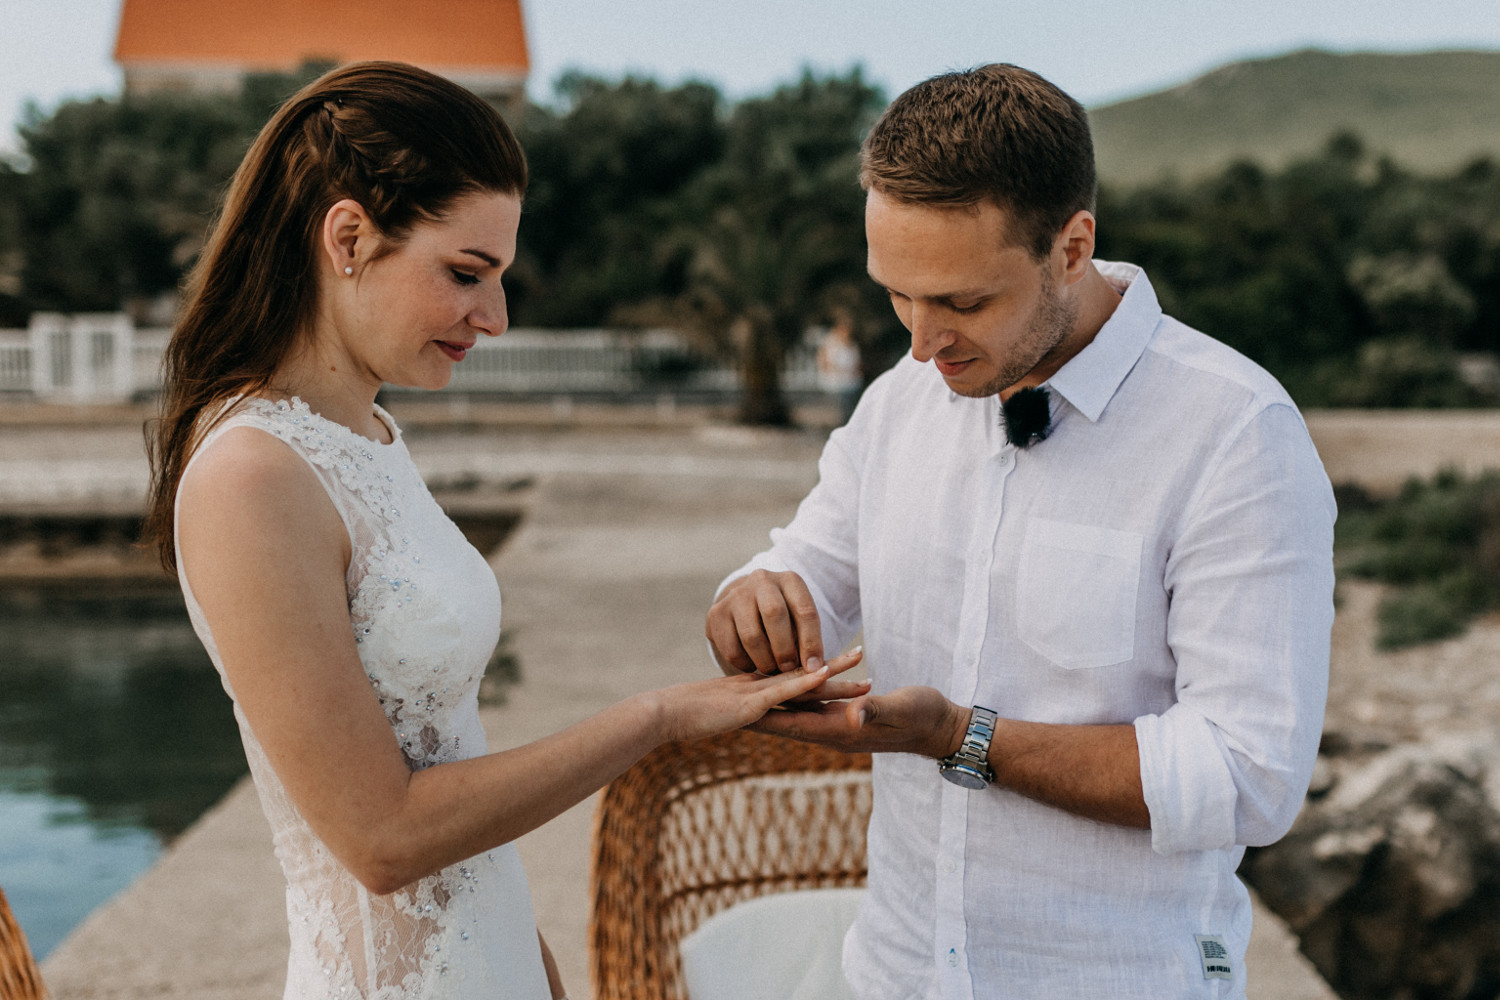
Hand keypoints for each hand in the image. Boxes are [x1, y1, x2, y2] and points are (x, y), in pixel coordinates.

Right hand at [650, 648, 864, 743]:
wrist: (665, 713)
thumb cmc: (686, 715)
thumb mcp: (719, 712)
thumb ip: (735, 708)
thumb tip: (745, 711)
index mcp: (757, 688)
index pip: (794, 677)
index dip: (818, 668)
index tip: (842, 662)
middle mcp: (762, 686)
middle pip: (805, 674)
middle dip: (836, 666)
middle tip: (863, 653)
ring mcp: (758, 693)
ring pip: (803, 682)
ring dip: (834, 676)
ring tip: (864, 674)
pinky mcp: (751, 704)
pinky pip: (783, 691)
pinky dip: (805, 682)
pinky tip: (824, 674)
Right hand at [706, 569, 823, 675]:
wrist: (748, 605)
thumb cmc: (785, 621)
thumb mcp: (801, 624)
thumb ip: (809, 646)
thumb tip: (815, 677)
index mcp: (790, 581)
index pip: (804, 610)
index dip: (811, 643)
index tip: (814, 669)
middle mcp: (762, 580)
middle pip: (774, 614)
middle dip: (784, 649)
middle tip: (788, 669)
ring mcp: (736, 595)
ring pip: (751, 635)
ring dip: (764, 661)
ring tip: (772, 669)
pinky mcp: (716, 613)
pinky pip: (731, 648)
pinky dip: (744, 664)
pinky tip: (753, 664)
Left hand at [750, 684, 968, 759]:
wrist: (942, 727)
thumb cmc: (924, 716)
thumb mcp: (901, 709)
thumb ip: (876, 710)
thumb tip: (854, 714)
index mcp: (840, 729)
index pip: (791, 724)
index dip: (761, 717)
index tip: (731, 713)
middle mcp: (834, 729)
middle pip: (785, 721)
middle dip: (754, 714)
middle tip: (721, 707)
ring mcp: (840, 724)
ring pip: (796, 713)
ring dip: (770, 705)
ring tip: (741, 696)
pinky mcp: (847, 715)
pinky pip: (813, 706)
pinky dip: (793, 697)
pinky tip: (781, 688)